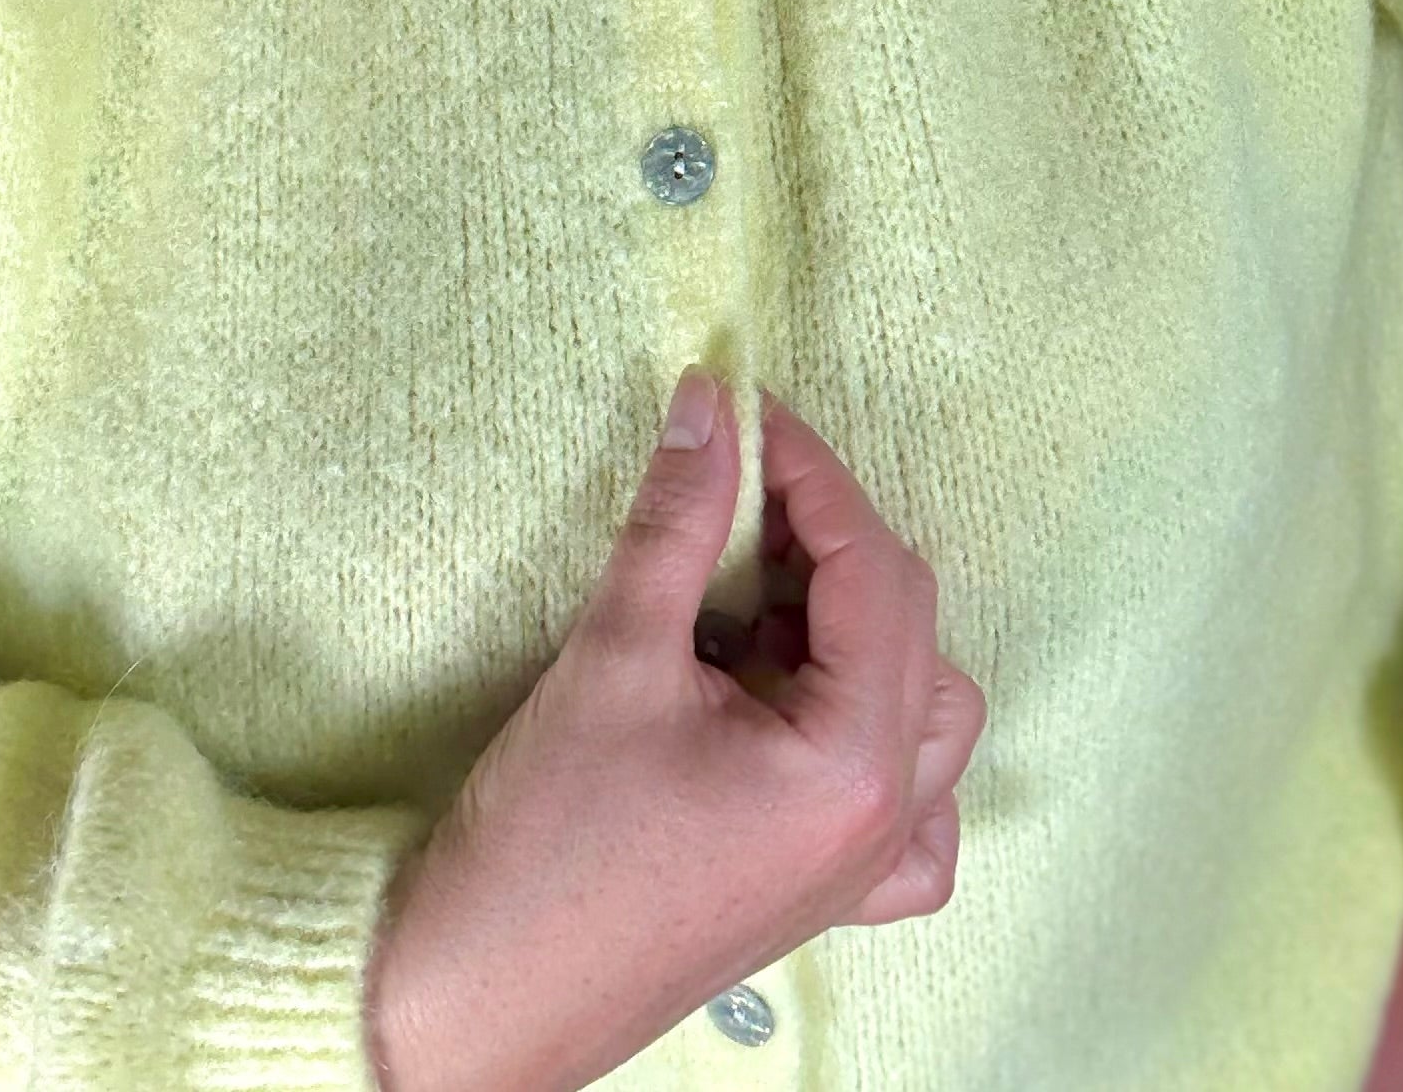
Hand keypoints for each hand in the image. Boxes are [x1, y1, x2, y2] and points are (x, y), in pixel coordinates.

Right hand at [365, 368, 984, 1091]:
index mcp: (855, 764)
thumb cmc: (547, 844)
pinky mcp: (824, 894)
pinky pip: (908, 808)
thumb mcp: (616, 654)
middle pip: (907, 624)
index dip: (813, 474)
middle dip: (829, 539)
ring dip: (858, 628)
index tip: (751, 412)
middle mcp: (886, 821)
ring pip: (924, 706)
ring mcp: (862, 869)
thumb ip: (679, 519)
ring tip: (759, 593)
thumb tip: (710, 403)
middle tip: (741, 485)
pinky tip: (802, 706)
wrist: (479, 999)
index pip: (872, 571)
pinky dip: (878, 738)